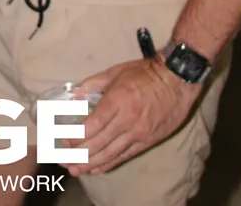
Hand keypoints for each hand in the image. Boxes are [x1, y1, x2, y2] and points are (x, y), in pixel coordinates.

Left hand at [63, 57, 198, 175]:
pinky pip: (125, 156)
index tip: (64, 141)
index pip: (93, 124)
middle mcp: (127, 120)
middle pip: (99, 142)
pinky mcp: (148, 141)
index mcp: (117, 100)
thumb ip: (93, 83)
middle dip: (79, 153)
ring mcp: (138, 133)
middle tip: (64, 159)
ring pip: (111, 153)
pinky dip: (110, 163)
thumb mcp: (115, 71)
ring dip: (91, 163)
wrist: (176, 80)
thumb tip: (74, 95)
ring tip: (76, 169)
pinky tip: (97, 168)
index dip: (77, 136)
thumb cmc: (145, 73)